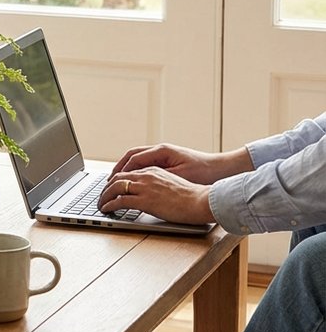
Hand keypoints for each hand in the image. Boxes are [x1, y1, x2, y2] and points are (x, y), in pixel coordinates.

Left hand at [100, 167, 213, 224]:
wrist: (201, 201)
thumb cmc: (192, 196)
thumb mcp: (171, 184)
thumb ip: (157, 185)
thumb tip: (150, 193)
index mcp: (153, 170)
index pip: (128, 172)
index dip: (116, 180)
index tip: (110, 187)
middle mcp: (146, 176)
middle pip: (117, 178)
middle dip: (106, 187)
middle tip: (101, 196)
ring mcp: (145, 188)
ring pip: (115, 188)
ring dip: (104, 196)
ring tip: (100, 203)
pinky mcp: (145, 201)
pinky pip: (120, 201)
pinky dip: (109, 205)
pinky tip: (106, 209)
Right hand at [110, 143, 252, 184]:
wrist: (222, 169)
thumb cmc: (203, 172)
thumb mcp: (178, 176)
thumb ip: (156, 176)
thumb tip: (137, 180)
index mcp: (162, 151)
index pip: (133, 158)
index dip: (121, 170)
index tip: (112, 181)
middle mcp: (161, 150)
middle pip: (132, 155)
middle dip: (119, 168)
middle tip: (109, 181)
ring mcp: (164, 154)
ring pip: (138, 159)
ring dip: (127, 169)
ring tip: (118, 181)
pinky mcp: (168, 161)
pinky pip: (146, 164)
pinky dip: (136, 171)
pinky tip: (134, 181)